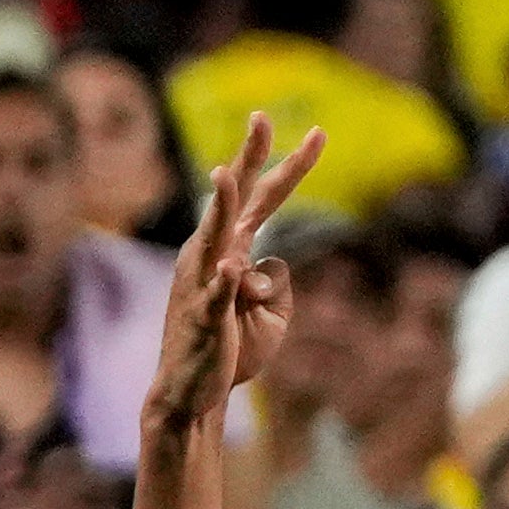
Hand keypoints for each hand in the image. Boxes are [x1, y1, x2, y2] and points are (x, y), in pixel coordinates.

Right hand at [145, 113, 323, 445]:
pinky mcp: (205, 318)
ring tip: (224, 175)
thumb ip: (278, 281)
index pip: (266, 200)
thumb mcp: (271, 313)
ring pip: (215, 237)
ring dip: (220, 206)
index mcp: (231, 250)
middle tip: (260, 116)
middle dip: (250, 157)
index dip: (292, 167)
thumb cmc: (229, 349)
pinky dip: (224, 283)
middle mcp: (212, 256)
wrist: (190, 393)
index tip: (318, 133)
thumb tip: (270, 263)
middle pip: (237, 199)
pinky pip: (216, 296)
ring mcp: (204, 284)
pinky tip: (231, 270)